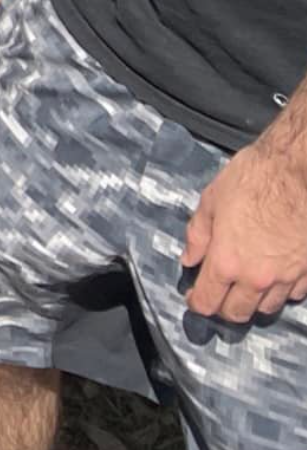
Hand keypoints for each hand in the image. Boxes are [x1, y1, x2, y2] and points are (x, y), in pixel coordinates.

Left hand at [180, 137, 306, 321]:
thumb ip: (197, 236)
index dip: (196, 303)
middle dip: (223, 308)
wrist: (297, 172)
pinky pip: (293, 294)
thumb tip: (189, 259)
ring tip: (244, 285)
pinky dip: (281, 291)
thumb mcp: (210, 202)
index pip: (207, 301)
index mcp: (227, 261)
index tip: (193, 297)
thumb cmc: (252, 180)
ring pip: (267, 308)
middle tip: (217, 294)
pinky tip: (274, 276)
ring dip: (253, 301)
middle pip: (237, 313)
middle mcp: (257, 277)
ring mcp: (287, 277)